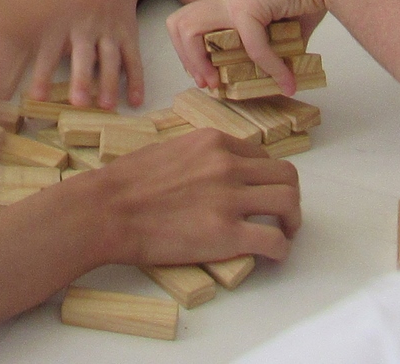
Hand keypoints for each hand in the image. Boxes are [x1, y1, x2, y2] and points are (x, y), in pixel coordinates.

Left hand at [30, 0, 145, 110]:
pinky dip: (137, 80)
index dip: (43, 73)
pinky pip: (134, 58)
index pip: (50, 49)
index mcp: (61, 20)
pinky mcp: (128, 34)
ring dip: (109, 82)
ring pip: (111, 57)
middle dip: (81, 77)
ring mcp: (109, 30)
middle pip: (84, 53)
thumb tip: (3, 76)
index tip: (36, 98)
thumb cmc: (68, 3)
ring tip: (106, 106)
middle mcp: (85, 25)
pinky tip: (136, 100)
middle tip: (77, 103)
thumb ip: (28, 40)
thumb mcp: (48, 13)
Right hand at [79, 129, 301, 268]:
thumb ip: (198, 156)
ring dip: (292, 220)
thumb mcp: (169, 150)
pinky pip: (274, 241)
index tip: (262, 192)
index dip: (267, 177)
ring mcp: (230, 199)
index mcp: (213, 142)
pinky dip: (281, 250)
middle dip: (289, 196)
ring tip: (284, 233)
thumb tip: (211, 171)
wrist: (107, 209)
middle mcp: (227, 165)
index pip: (262, 156)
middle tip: (283, 214)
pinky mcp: (227, 234)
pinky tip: (273, 255)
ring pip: (288, 202)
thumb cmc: (126, 183)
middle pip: (285, 175)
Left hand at [168, 0, 339, 96]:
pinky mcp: (248, 4)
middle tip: (208, 82)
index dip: (194, 54)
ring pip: (188, 28)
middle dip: (186, 58)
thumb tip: (281, 80)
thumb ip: (277, 50)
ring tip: (219, 84)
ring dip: (199, 61)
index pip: (191, 24)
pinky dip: (270, 67)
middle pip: (177, 23)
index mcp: (227, 0)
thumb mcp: (286, 29)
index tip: (211, 77)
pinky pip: (252, 46)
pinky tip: (286, 81)